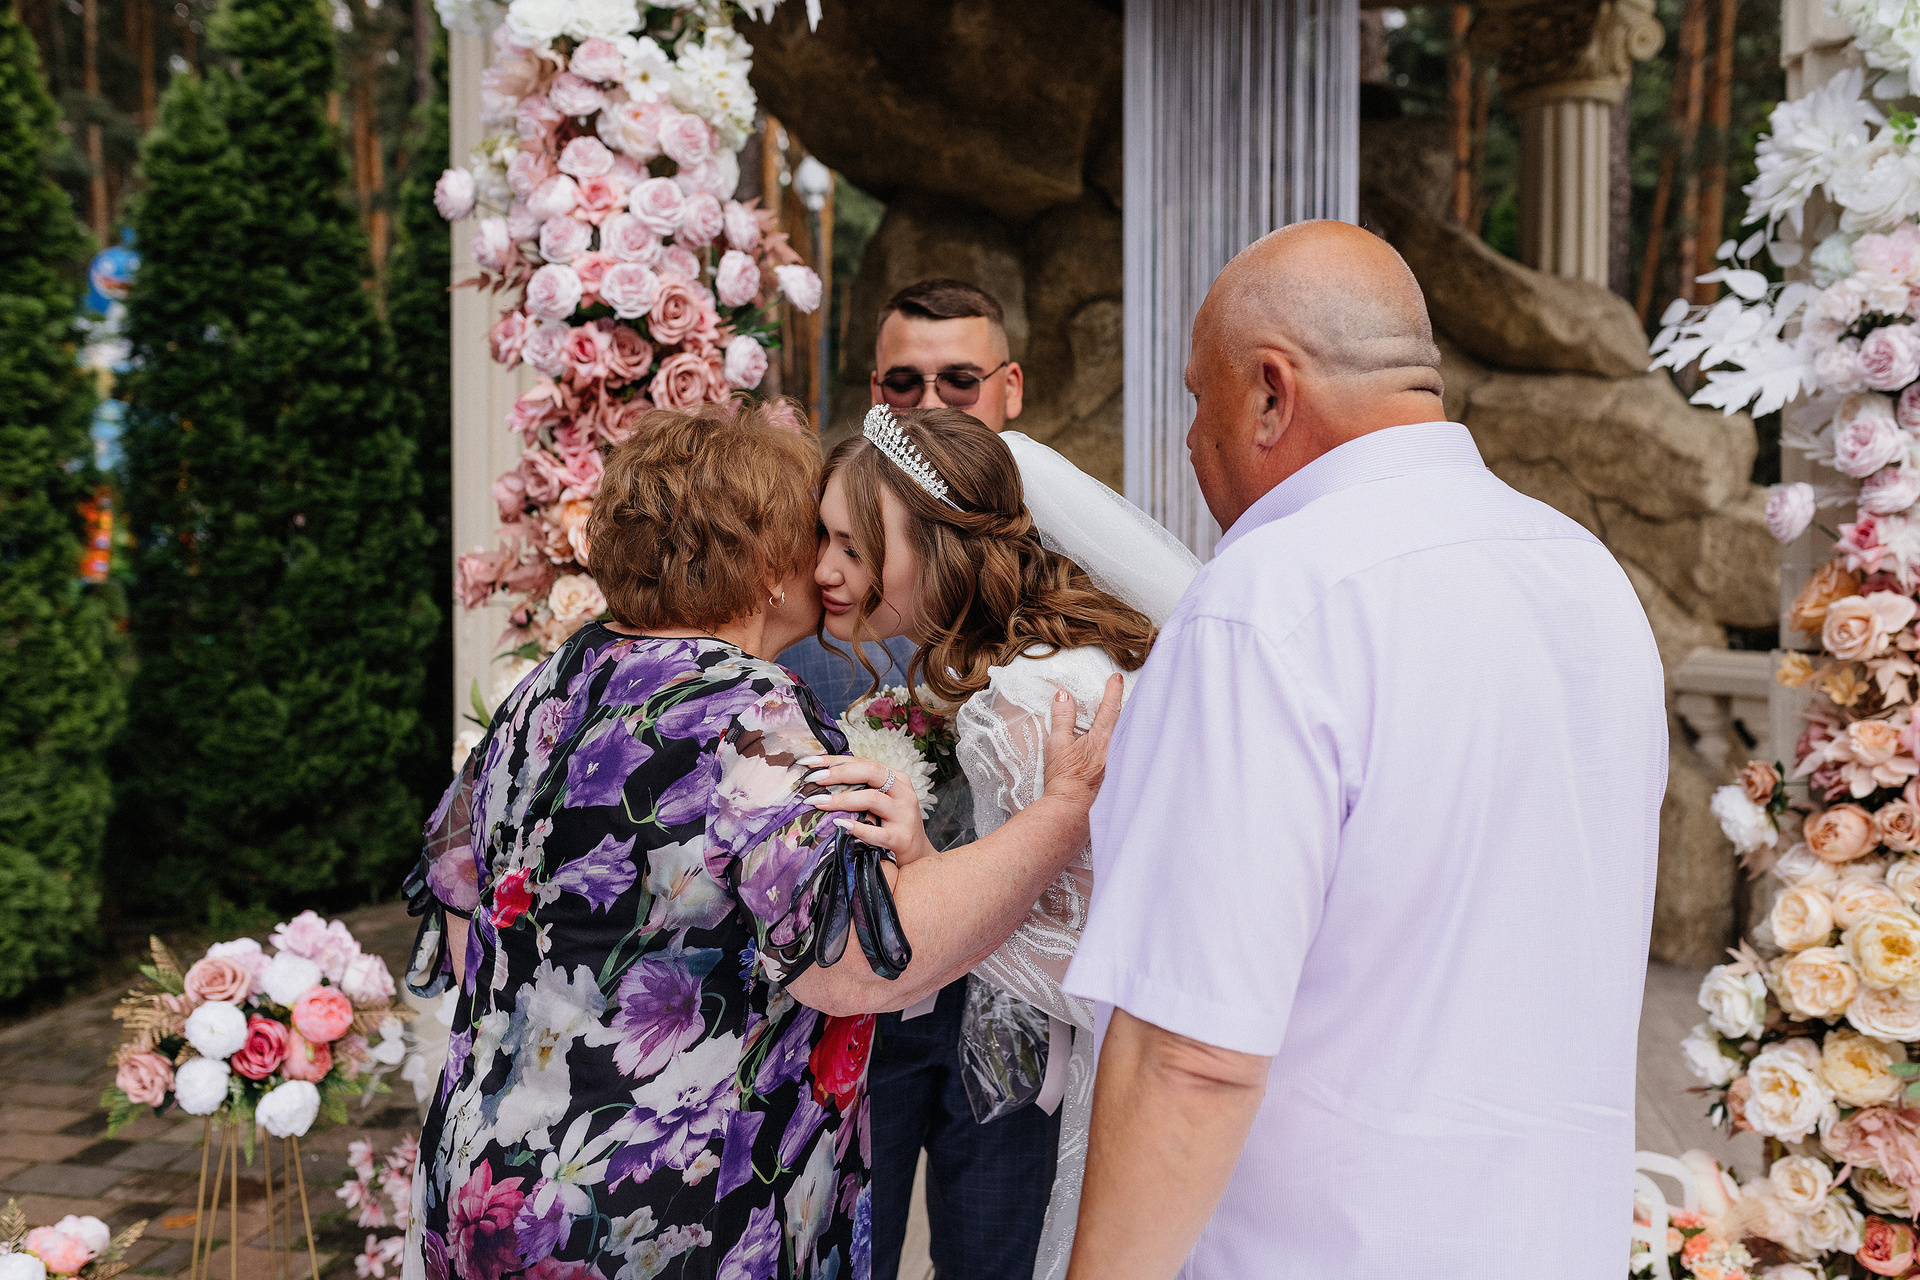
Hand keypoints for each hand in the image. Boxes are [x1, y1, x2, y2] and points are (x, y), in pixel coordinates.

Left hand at [798, 755, 936, 865]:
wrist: (917, 856)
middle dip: (839, 773)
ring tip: (818, 803)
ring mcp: (904, 815)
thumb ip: (860, 789)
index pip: (864, 762)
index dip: (835, 760)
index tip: (809, 762)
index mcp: (897, 779)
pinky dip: (858, 829)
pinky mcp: (902, 838)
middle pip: (871, 772)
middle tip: (814, 778)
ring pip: (873, 799)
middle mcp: (903, 793)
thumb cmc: (891, 825)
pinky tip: (841, 826)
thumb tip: (820, 779)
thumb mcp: (881, 801)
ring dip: (842, 800)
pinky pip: (878, 832)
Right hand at [1040, 674, 1123, 809]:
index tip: (1116, 678)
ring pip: (1131, 740)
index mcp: (1103, 738)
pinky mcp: (1123, 779)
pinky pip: (1130, 758)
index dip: (1113, 690)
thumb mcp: (1057, 744)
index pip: (1111, 707)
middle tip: (1132, 698)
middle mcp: (1118, 750)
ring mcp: (1123, 765)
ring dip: (1130, 730)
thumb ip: (1062, 718)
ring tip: (1131, 722)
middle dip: (1130, 710)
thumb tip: (1063, 697)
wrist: (1071, 811)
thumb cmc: (1065, 780)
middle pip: (1129, 723)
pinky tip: (1129, 752)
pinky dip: (1130, 750)